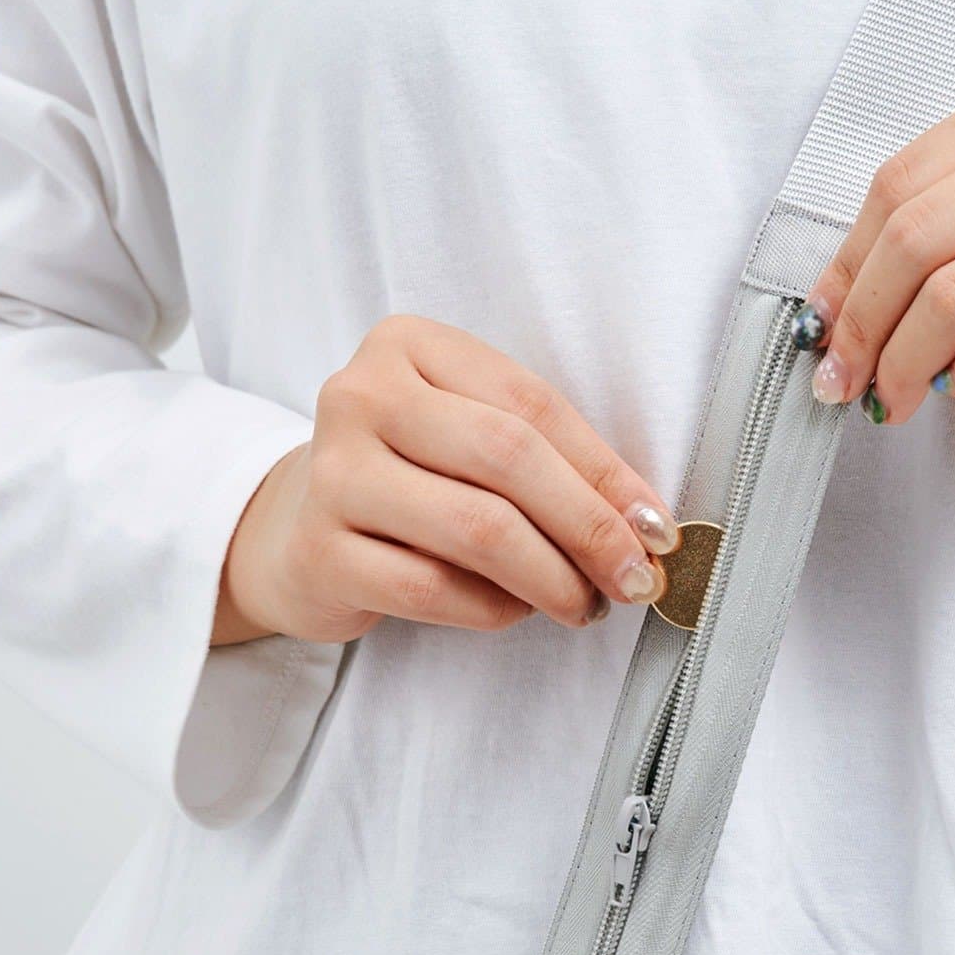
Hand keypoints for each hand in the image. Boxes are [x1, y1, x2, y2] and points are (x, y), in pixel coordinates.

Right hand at [213, 316, 678, 645]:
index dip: (606, 471)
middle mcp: (360, 394)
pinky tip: (516, 610)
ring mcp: (332, 473)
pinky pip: (435, 589)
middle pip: (508, 459)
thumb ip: (550, 458)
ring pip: (477, 529)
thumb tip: (645, 525)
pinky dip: (495, 608)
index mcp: (409, 344)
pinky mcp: (319, 551)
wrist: (297, 527)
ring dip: (553, 578)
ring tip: (585, 603)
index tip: (657, 527)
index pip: (532, 405)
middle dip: (589, 527)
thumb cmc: (413, 476)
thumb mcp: (470, 436)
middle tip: (633, 578)